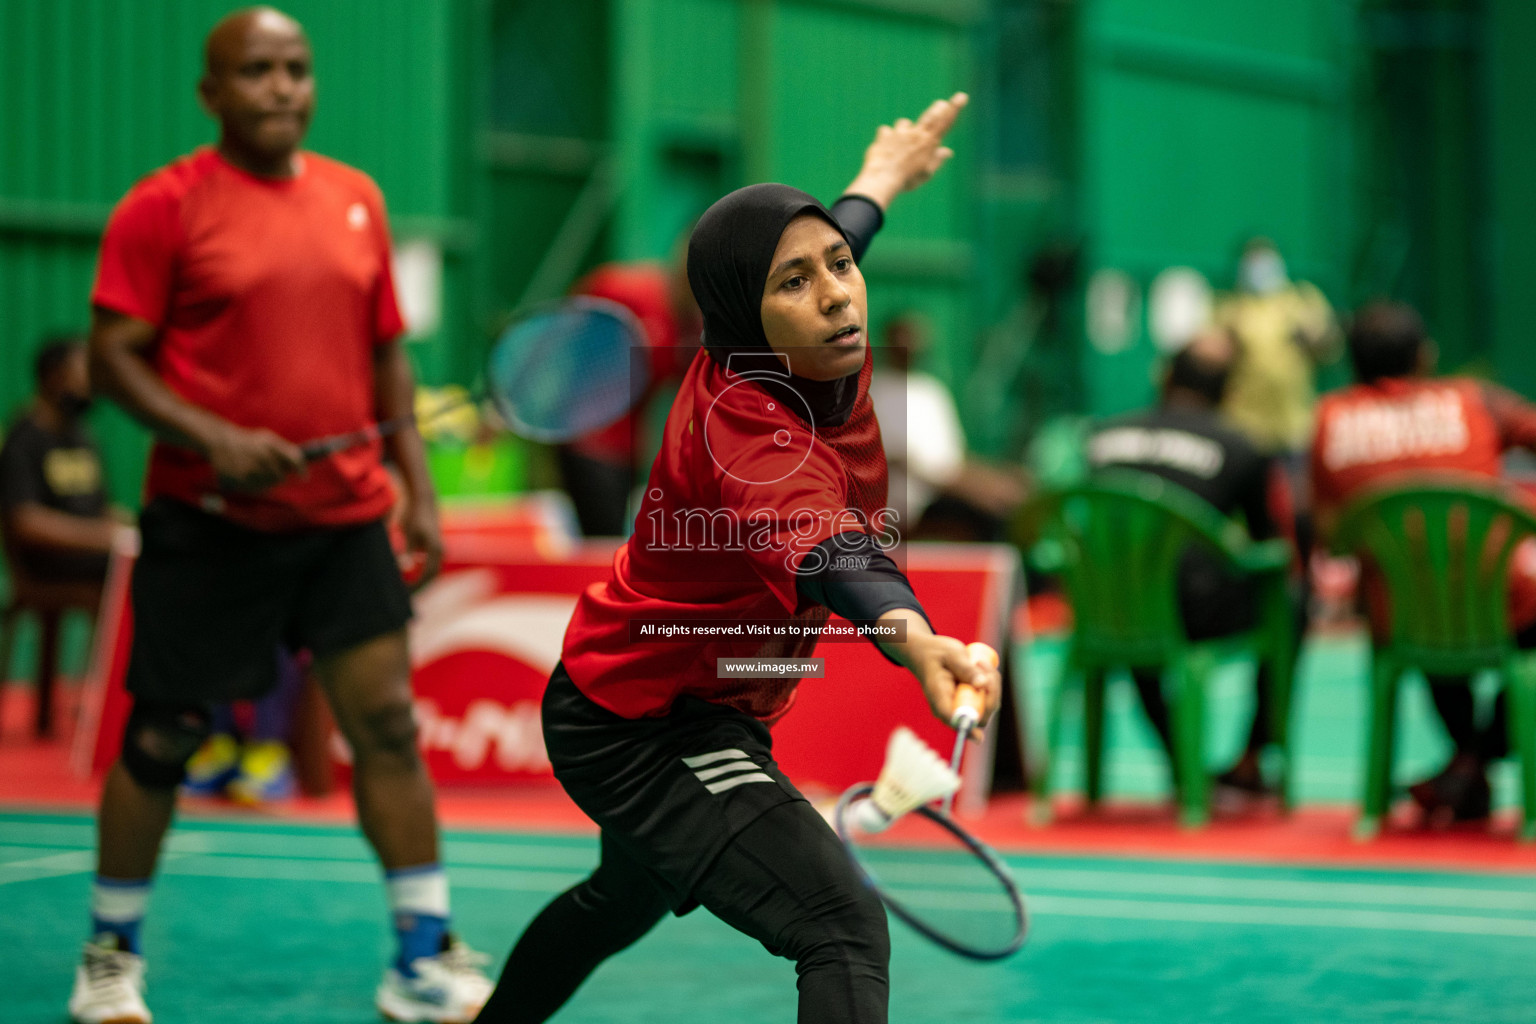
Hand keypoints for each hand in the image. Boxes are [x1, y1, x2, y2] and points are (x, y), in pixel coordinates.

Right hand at [205, 423, 304, 490]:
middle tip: (279, 476)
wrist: (220, 441)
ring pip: (268, 484)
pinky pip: (255, 489)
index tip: (304, 477)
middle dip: (281, 477)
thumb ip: (285, 450)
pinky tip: (253, 479)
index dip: (300, 469)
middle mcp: (259, 455)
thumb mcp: (267, 439)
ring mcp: (249, 468)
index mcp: (269, 443)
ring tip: (261, 474)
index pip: (293, 458)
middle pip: (280, 476)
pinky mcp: (239, 478)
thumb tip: (301, 465)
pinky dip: (257, 486)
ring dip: (269, 482)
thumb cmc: (249, 441)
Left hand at [397, 495, 442, 590]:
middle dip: (418, 588)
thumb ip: (407, 552)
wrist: (423, 500)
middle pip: (431, 577)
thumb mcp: (407, 532)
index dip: (416, 586)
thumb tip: (405, 569)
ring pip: (429, 573)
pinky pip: (427, 566)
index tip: (404, 594)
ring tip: (404, 590)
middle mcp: (440, 552)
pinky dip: (418, 574)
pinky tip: (405, 578)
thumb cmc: (414, 514)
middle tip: (404, 598)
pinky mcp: (432, 549)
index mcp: (435, 550)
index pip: (427, 575)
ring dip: (419, 582)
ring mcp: (438, 551)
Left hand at [843, 92, 968, 209]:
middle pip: (929, 116)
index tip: (961, 96)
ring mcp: (900, 133)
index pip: (945, 123)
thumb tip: (948, 152)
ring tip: (898, 148)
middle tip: (941, 103)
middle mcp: (916, 134)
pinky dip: (886, 138)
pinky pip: (886, 132)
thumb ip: (936, 160)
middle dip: (937, 109)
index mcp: (928, 143)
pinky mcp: (885, 134)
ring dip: (903, 131)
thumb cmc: (906, 180)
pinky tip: (883, 149)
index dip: (954, 109)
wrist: (883, 179)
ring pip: (904, 124)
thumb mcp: (925, 174)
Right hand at [907, 632, 1001, 736]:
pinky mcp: (973, 703)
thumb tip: (982, 685)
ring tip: (979, 662)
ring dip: (992, 684)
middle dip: (990, 693)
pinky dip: (992, 683)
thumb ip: (965, 669)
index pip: (952, 719)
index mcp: (938, 698)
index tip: (979, 736)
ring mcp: (963, 708)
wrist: (930, 654)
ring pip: (988, 707)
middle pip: (977, 717)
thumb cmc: (937, 654)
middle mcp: (950, 708)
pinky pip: (990, 699)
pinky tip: (982, 667)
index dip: (967, 728)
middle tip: (982, 665)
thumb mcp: (951, 655)